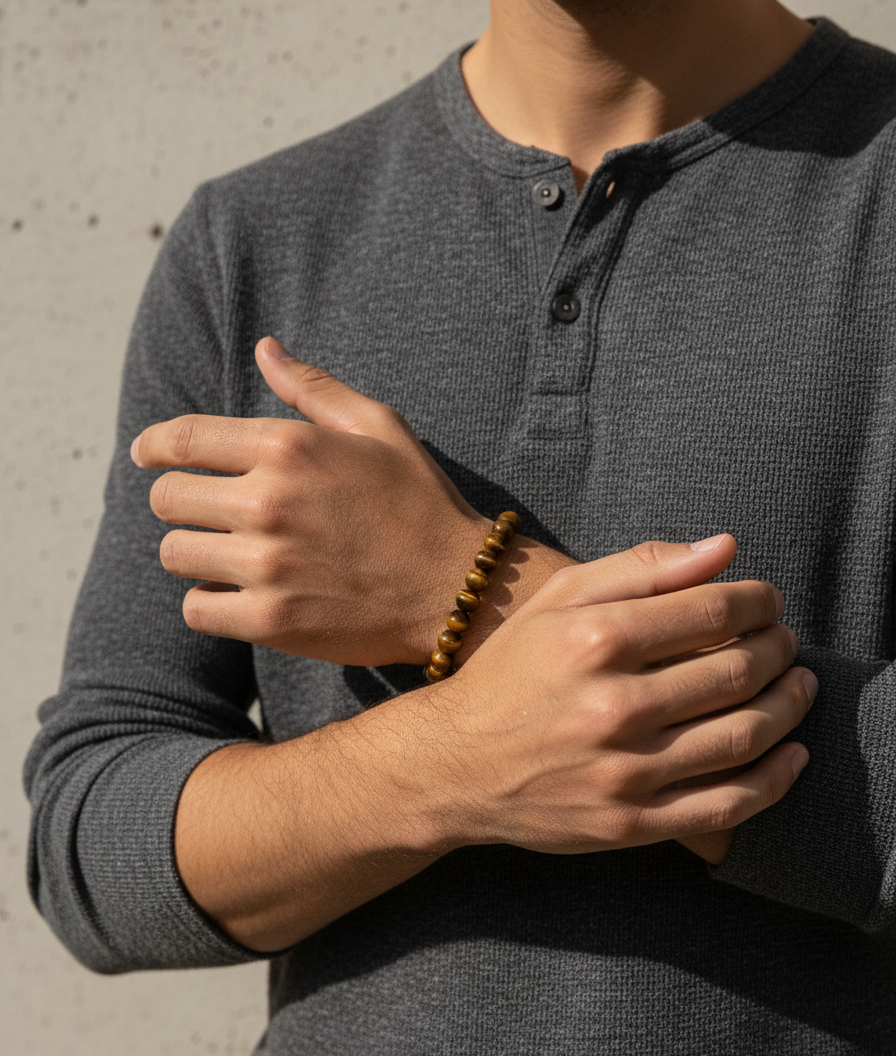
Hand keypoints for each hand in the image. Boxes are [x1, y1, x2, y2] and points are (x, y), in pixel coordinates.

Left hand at [131, 337, 493, 665]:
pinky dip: (211, 602)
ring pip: (175, 554)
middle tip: (207, 512)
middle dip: (181, 501)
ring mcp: (267, 564)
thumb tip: (265, 348)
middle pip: (167, 498)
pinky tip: (240, 594)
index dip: (154, 446)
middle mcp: (268, 502)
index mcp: (288, 446)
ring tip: (228, 554)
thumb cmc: (419, 501)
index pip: (182, 438)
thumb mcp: (378, 427)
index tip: (147, 455)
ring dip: (195, 552)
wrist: (455, 587)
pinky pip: (197, 609)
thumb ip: (313, 388)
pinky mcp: (270, 620)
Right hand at [413, 543, 814, 855]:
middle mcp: (612, 706)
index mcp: (595, 639)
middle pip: (737, 670)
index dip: (759, 600)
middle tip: (786, 640)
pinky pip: (727, 807)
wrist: (453, 765)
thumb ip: (642, 567)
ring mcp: (623, 772)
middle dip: (780, 648)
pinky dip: (775, 780)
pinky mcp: (630, 824)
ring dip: (790, 706)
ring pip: (744, 736)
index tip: (769, 600)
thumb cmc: (509, 672)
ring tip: (799, 685)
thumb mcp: (557, 600)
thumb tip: (726, 549)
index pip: (712, 609)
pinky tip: (793, 755)